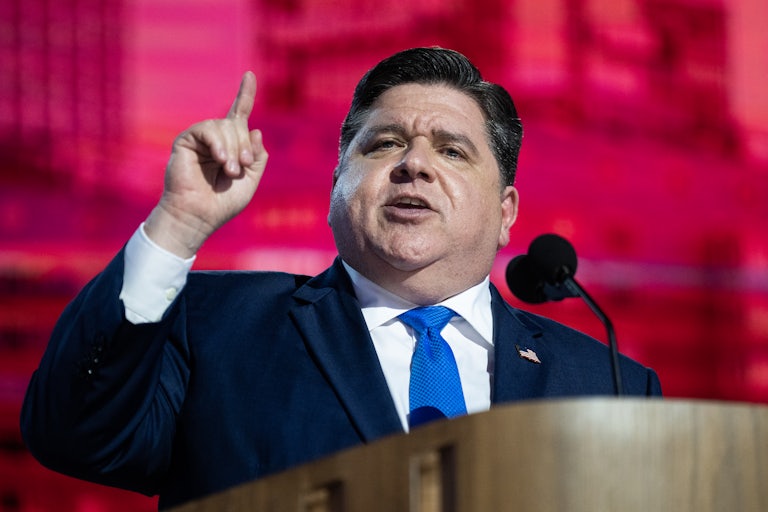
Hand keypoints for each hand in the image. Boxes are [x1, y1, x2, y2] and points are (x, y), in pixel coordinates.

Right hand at [144, 72, 268, 257]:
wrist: (198, 216)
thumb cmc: (222, 203)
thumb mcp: (250, 180)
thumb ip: (257, 157)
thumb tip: (255, 130)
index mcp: (231, 147)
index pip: (239, 115)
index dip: (245, 94)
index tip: (250, 75)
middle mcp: (215, 140)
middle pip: (238, 124)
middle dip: (244, 146)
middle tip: (241, 167)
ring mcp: (200, 139)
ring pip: (224, 126)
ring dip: (233, 148)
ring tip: (230, 170)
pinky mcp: (185, 141)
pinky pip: (207, 129)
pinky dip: (218, 143)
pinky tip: (220, 159)